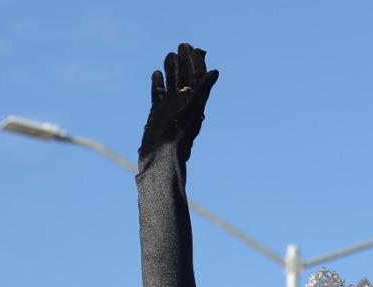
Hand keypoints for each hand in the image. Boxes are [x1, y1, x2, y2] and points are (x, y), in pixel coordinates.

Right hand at [139, 42, 218, 163]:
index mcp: (195, 102)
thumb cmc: (180, 135)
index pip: (197, 77)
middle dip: (184, 62)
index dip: (196, 62)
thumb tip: (216, 71)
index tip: (192, 48)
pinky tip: (156, 73)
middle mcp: (183, 104)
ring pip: (171, 84)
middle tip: (181, 45)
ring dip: (171, 69)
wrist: (162, 155)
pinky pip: (158, 94)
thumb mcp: (193, 109)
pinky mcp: (156, 113)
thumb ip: (203, 89)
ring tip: (169, 55)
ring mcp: (170, 108)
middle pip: (184, 78)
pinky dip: (158, 83)